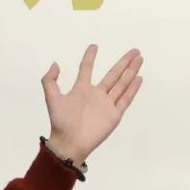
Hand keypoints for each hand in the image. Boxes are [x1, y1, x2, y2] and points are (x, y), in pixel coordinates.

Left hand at [42, 45, 142, 166]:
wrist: (69, 143)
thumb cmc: (60, 122)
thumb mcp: (51, 99)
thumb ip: (49, 81)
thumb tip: (55, 64)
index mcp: (81, 89)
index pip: (87, 69)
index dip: (90, 57)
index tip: (94, 46)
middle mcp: (96, 94)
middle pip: (113, 74)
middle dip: (124, 62)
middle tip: (134, 50)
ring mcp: (106, 104)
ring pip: (122, 84)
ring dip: (131, 71)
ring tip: (139, 59)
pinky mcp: (114, 115)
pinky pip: (125, 99)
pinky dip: (132, 89)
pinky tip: (139, 78)